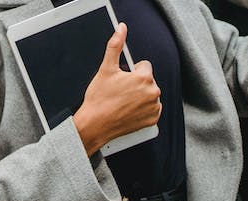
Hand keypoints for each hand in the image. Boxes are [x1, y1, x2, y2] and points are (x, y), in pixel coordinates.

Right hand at [73, 22, 161, 155]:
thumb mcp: (106, 69)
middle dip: (136, 85)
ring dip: (140, 97)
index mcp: (144, 78)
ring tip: (123, 103)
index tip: (121, 81)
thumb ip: (115, 46)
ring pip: (150, 95)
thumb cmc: (98, 99)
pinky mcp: (152, 120)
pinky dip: (143, 110)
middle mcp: (153, 92)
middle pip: (148, 81)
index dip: (131, 72)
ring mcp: (153, 107)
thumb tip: (121, 29)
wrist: (94, 125)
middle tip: (120, 93)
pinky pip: (152, 110)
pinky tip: (129, 111)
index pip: (144, 67)